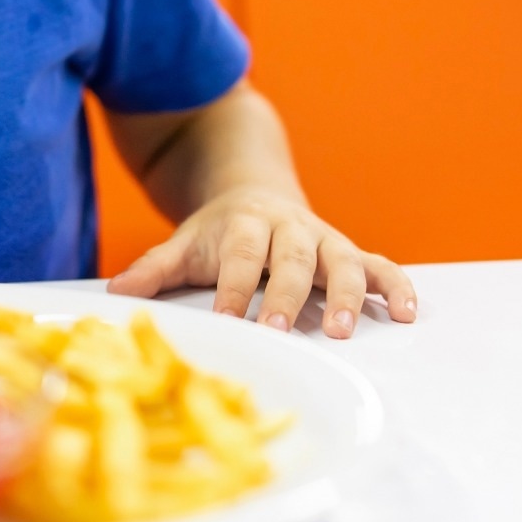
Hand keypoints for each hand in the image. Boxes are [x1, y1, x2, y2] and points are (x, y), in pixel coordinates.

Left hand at [106, 188, 417, 338]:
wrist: (254, 192)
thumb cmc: (219, 233)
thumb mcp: (184, 243)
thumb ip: (153, 267)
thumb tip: (115, 291)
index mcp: (246, 224)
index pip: (240, 255)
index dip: (234, 287)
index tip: (227, 320)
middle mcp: (290, 228)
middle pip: (293, 257)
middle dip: (288, 294)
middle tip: (281, 329)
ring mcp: (324, 239)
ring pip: (342, 261)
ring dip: (347, 294)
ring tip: (344, 330)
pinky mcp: (350, 253)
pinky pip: (380, 266)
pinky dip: (397, 286)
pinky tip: (406, 312)